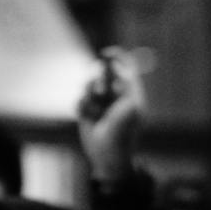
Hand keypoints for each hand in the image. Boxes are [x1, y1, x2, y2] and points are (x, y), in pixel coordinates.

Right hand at [76, 47, 144, 183]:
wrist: (108, 155)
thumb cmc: (124, 132)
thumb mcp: (131, 105)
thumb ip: (127, 83)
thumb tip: (117, 65)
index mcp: (130, 90)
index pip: (124, 66)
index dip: (116, 57)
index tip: (106, 54)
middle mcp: (115, 93)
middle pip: (103, 73)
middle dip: (99, 80)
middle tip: (102, 92)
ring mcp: (100, 102)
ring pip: (89, 85)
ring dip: (90, 96)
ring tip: (96, 111)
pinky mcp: (86, 111)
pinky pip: (80, 100)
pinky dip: (83, 107)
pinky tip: (89, 118)